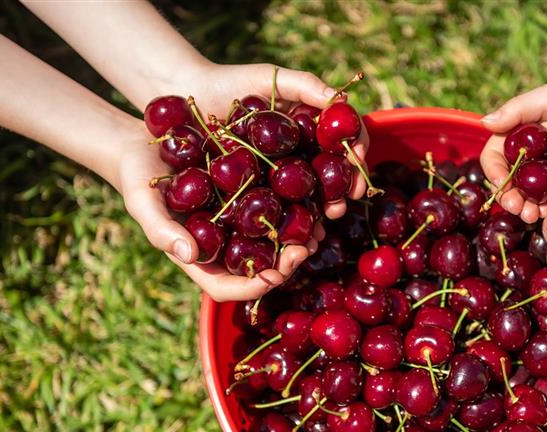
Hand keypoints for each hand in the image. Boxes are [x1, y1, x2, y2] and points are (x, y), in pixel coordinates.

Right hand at [113, 119, 320, 300]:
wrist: (144, 143)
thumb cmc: (135, 177)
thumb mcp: (142, 203)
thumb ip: (161, 230)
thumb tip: (188, 255)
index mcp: (202, 259)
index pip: (230, 288)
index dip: (254, 286)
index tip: (275, 276)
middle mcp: (226, 246)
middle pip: (261, 269)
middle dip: (286, 265)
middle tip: (305, 249)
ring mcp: (241, 223)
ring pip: (276, 242)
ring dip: (299, 240)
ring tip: (318, 228)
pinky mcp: (253, 196)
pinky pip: (279, 209)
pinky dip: (298, 208)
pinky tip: (315, 198)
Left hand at [177, 61, 368, 218]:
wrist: (188, 96)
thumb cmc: (233, 82)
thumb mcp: (272, 77)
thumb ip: (306, 84)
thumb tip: (342, 98)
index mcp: (313, 134)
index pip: (344, 148)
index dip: (355, 160)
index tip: (358, 171)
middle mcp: (301, 159)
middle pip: (330, 181)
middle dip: (339, 197)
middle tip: (338, 208)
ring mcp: (278, 179)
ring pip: (305, 202)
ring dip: (316, 218)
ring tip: (320, 227)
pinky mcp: (253, 194)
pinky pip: (273, 213)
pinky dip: (285, 228)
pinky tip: (289, 240)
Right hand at [479, 80, 546, 222]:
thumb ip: (516, 109)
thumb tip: (485, 122)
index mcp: (514, 143)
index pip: (493, 160)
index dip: (493, 173)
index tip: (501, 183)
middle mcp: (526, 165)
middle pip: (509, 187)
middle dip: (510, 200)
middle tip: (517, 208)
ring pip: (531, 201)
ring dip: (530, 211)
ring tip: (535, 216)